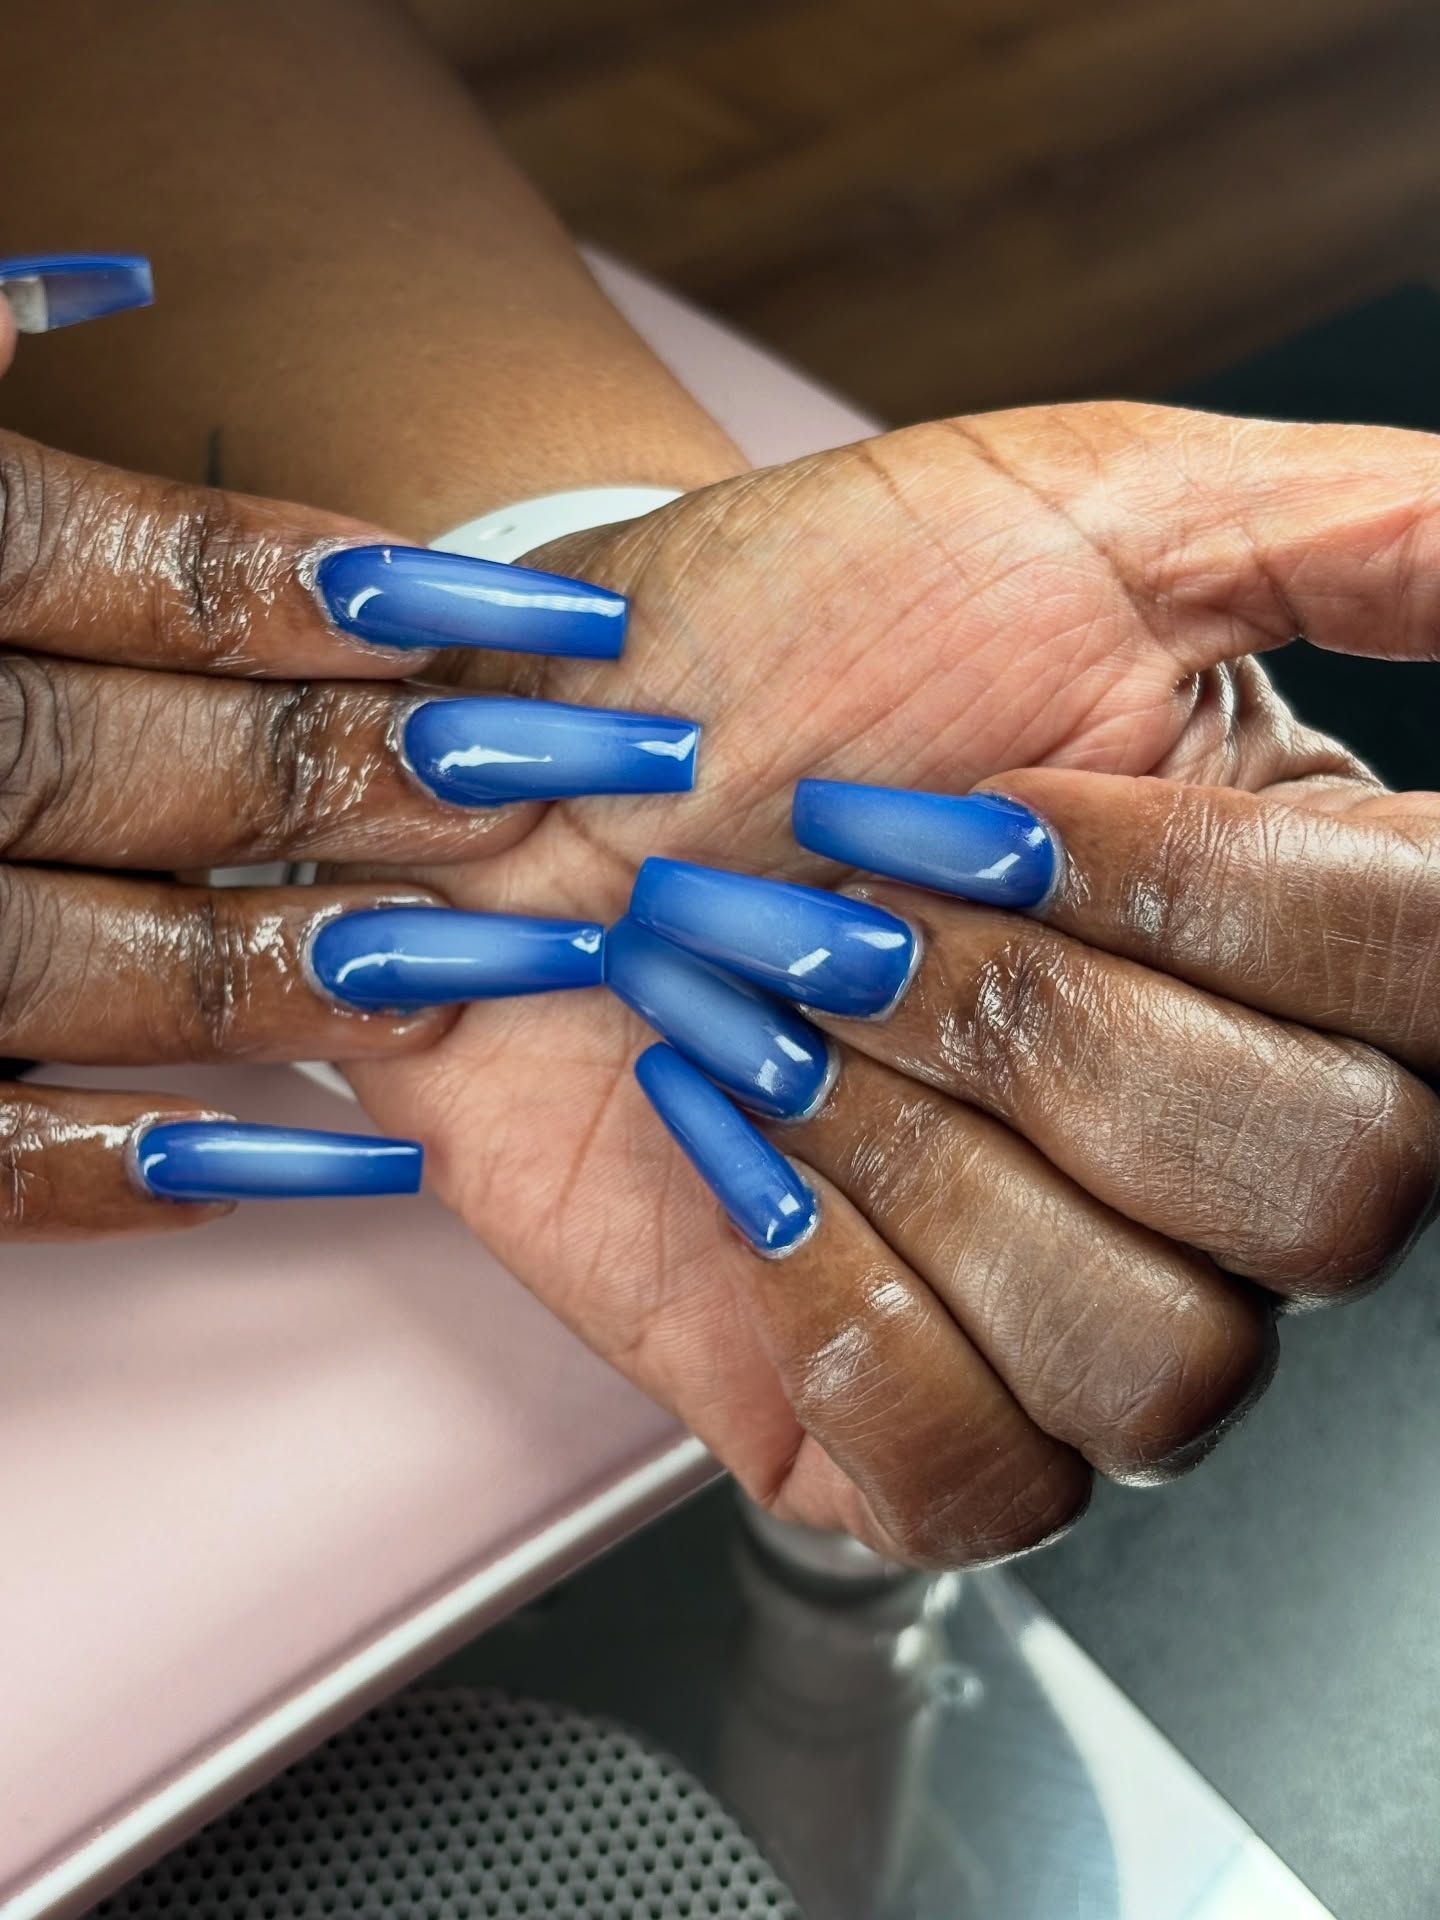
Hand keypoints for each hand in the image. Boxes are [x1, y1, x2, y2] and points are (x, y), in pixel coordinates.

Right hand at [0, 418, 646, 1233]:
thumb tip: (109, 290)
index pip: (121, 570)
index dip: (321, 592)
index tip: (523, 617)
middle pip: (124, 770)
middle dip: (343, 781)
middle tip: (535, 792)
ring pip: (74, 964)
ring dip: (278, 974)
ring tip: (454, 970)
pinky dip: (145, 1170)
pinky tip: (342, 1156)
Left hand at [349, 402, 1439, 1564]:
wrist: (536, 785)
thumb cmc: (786, 647)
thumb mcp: (1084, 513)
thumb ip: (1369, 536)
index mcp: (1306, 941)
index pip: (1434, 982)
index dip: (1208, 902)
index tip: (988, 807)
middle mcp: (1226, 1147)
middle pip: (1330, 1195)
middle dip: (1031, 1025)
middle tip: (840, 918)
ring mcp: (1077, 1301)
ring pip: (1166, 1366)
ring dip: (922, 1161)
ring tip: (766, 1029)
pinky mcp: (906, 1424)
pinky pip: (986, 1486)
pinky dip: (846, 1323)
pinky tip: (751, 1169)